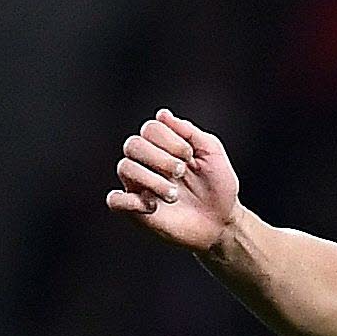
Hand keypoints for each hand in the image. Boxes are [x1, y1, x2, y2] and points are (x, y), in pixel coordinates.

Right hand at [107, 108, 242, 255]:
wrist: (222, 221)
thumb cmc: (218, 185)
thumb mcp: (211, 152)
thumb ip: (189, 132)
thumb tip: (162, 114)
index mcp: (163, 146)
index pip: (150, 128)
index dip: (169, 139)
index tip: (190, 156)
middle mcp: (147, 162)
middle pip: (133, 144)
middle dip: (159, 157)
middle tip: (181, 172)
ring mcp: (139, 185)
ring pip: (125, 168)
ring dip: (151, 179)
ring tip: (174, 195)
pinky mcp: (135, 210)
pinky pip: (114, 200)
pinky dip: (129, 201)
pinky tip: (152, 206)